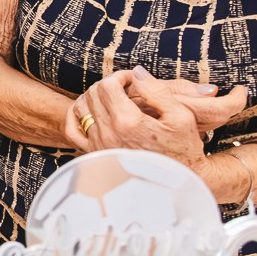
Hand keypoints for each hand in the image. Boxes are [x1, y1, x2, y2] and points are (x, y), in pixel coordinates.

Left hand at [64, 70, 244, 166]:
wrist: (177, 183)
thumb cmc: (183, 151)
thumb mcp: (181, 117)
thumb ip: (157, 90)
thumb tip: (136, 72)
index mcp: (128, 122)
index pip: (108, 85)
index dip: (120, 76)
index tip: (133, 80)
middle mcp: (108, 134)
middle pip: (93, 94)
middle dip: (108, 85)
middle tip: (126, 88)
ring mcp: (98, 146)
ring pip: (81, 108)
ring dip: (93, 97)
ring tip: (112, 98)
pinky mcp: (94, 155)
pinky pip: (72, 130)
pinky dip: (76, 116)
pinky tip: (90, 111)